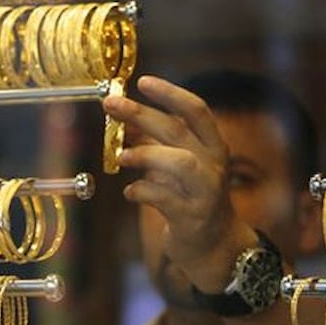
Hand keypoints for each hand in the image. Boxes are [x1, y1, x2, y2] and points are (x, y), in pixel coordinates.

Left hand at [104, 75, 257, 289]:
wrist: (213, 243)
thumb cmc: (191, 197)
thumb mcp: (180, 165)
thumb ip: (157, 143)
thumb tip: (123, 117)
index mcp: (213, 146)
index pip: (197, 110)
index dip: (170, 93)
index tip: (143, 81)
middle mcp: (214, 165)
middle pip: (178, 131)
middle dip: (142, 115)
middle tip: (112, 105)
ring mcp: (206, 192)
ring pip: (180, 163)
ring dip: (146, 154)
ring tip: (122, 157)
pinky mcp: (192, 217)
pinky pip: (164, 199)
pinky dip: (141, 191)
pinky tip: (130, 192)